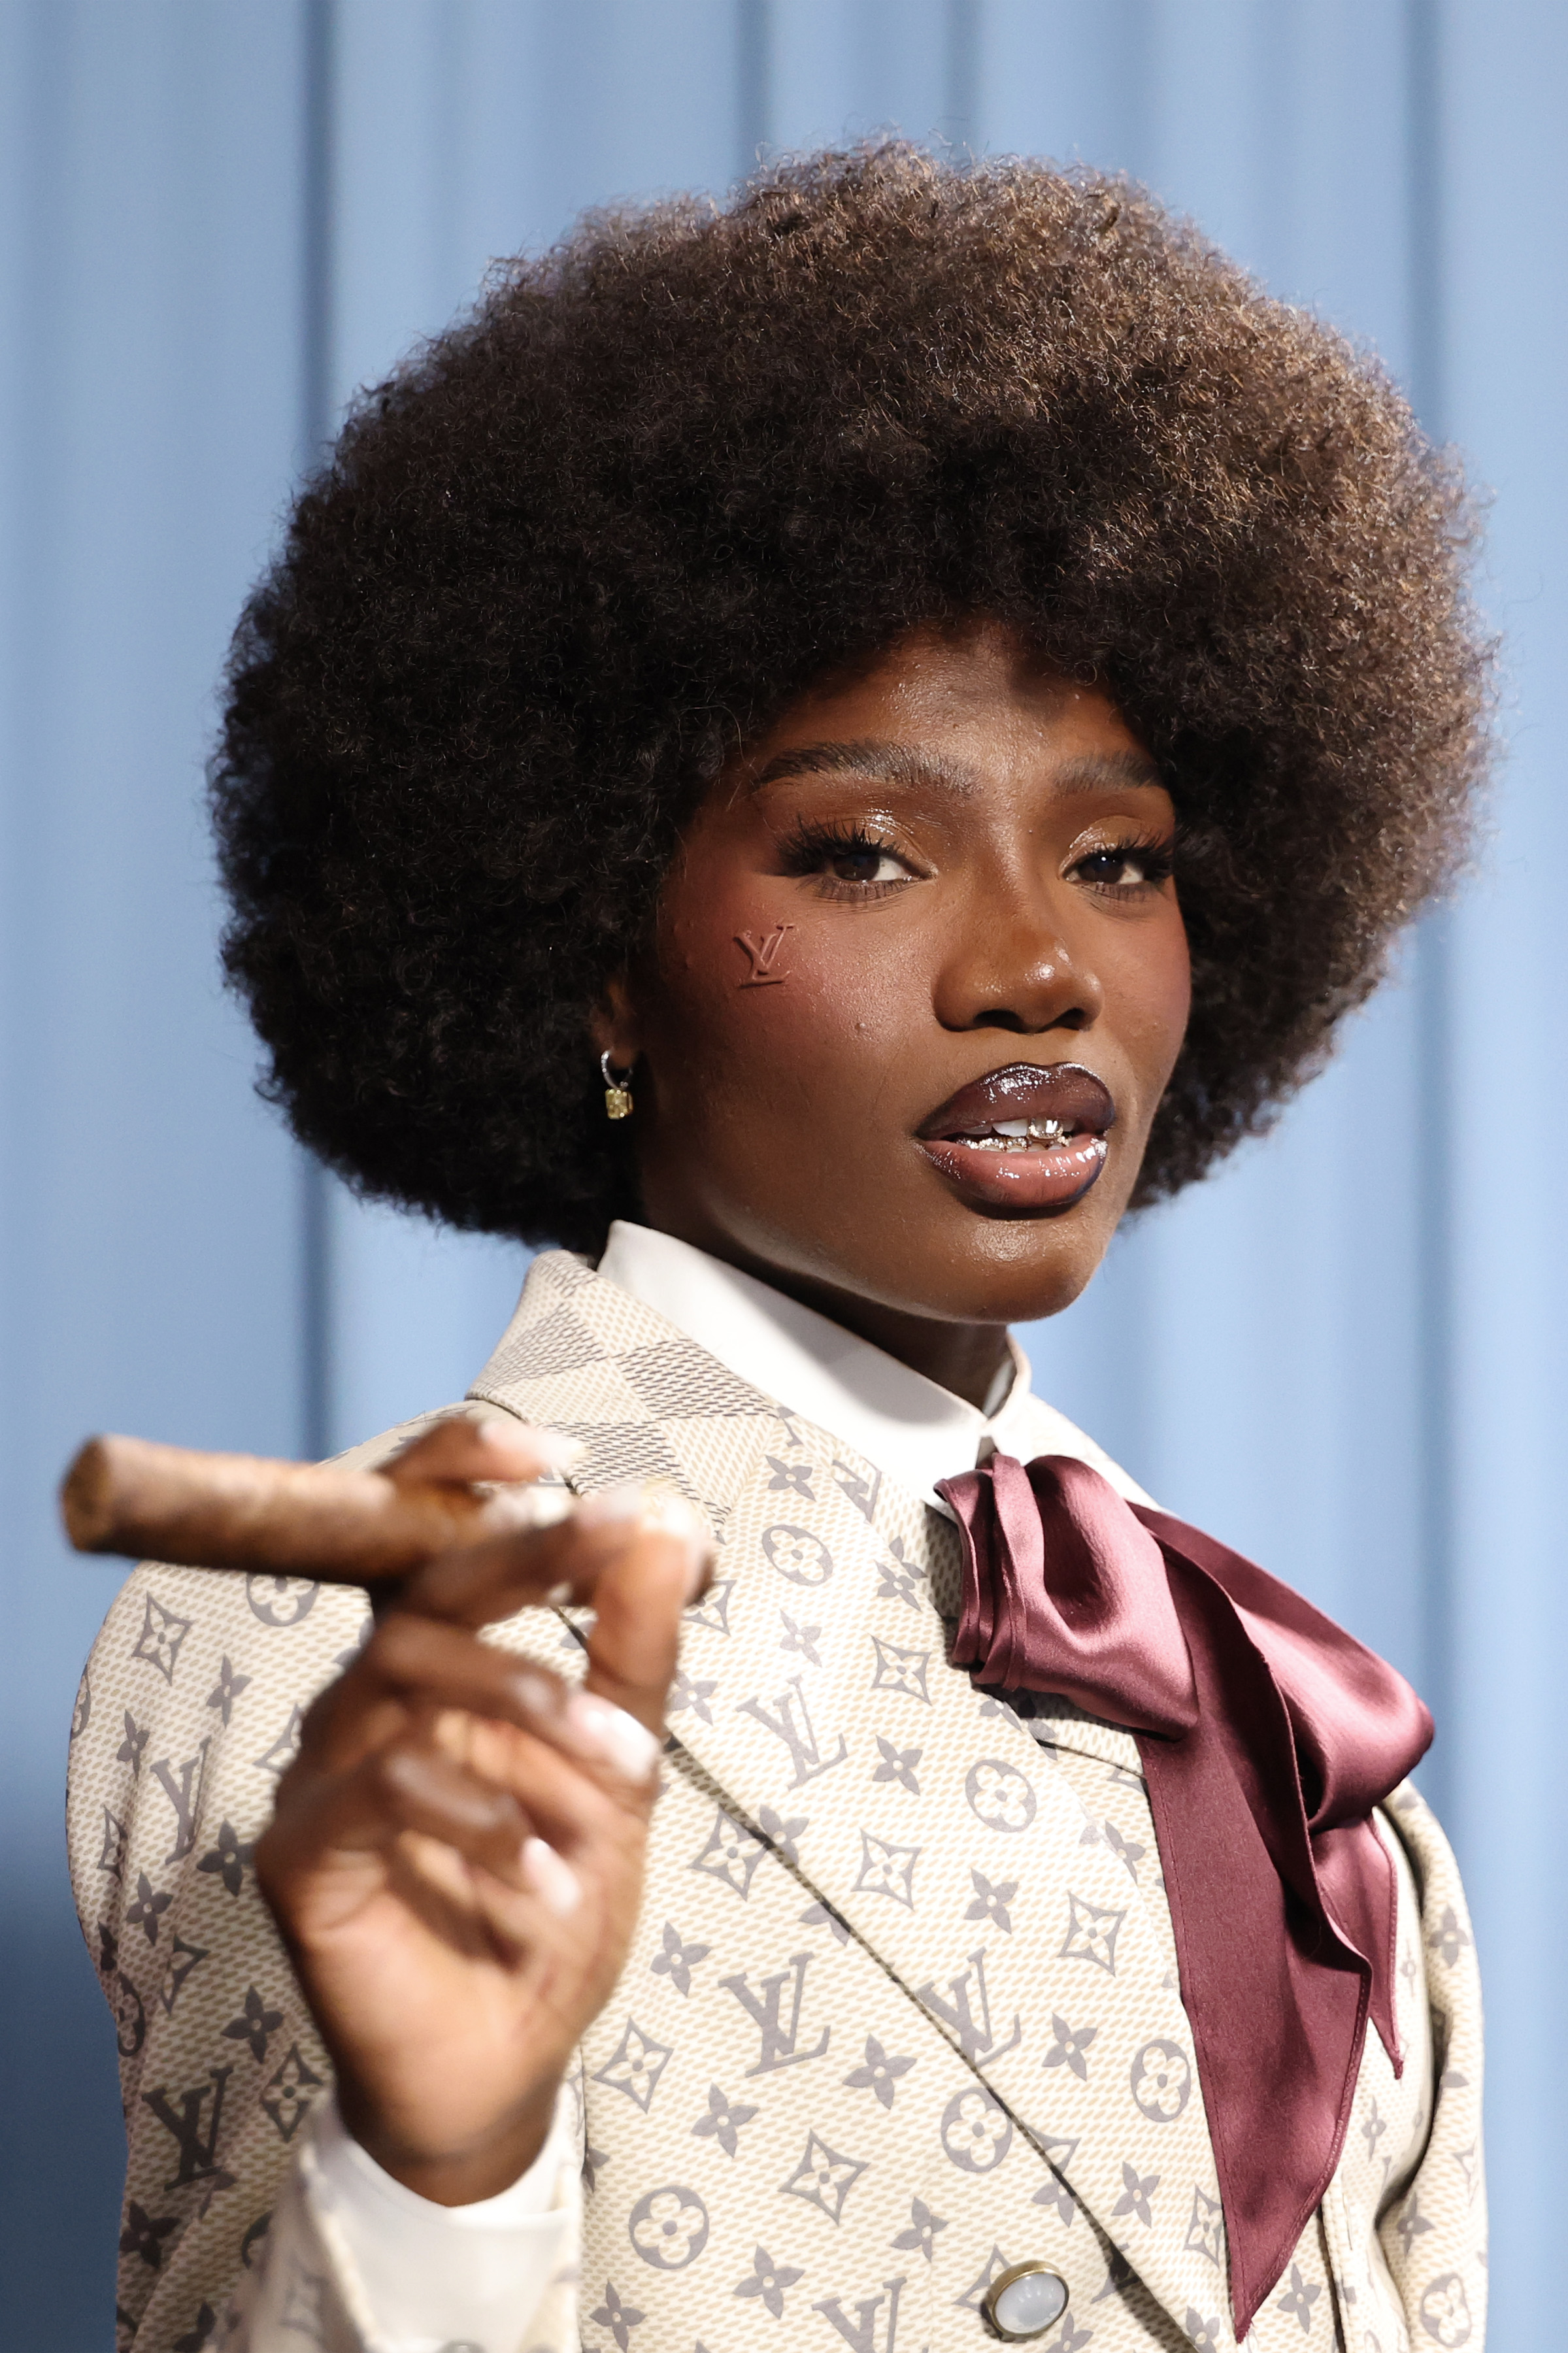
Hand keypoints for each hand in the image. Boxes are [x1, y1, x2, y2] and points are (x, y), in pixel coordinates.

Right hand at [254, 1413, 710, 2203]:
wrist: (506, 2061)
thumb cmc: (551, 1897)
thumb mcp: (622, 1769)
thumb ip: (635, 1650)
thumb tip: (669, 1524)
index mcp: (436, 1660)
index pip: (421, 1530)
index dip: (463, 1464)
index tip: (556, 1447)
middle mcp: (366, 1697)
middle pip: (422, 1584)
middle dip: (526, 1553)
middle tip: (616, 1542)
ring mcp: (322, 1770)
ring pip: (404, 1672)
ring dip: (531, 1706)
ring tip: (626, 1780)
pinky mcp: (298, 1853)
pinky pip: (377, 1789)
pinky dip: (476, 1817)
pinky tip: (546, 1872)